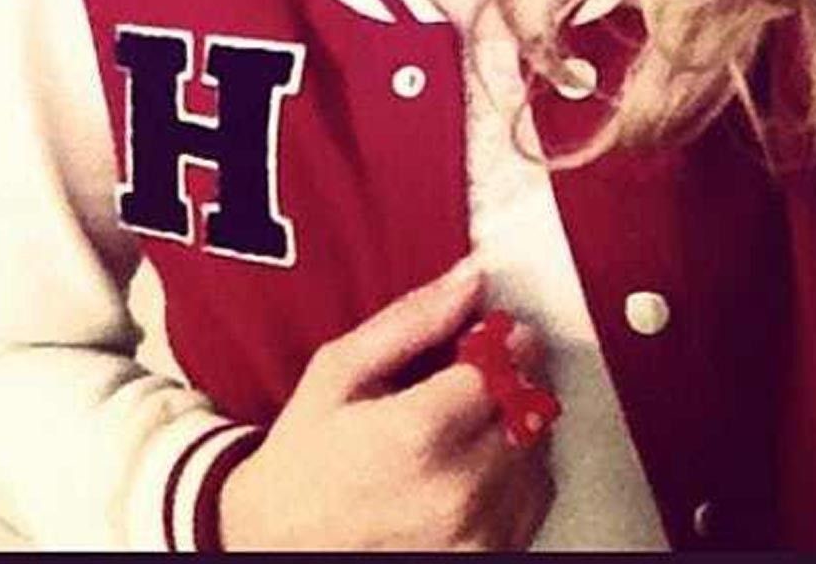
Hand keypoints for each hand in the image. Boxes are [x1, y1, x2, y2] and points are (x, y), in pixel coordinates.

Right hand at [218, 258, 556, 549]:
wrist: (277, 546)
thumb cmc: (305, 459)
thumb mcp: (340, 370)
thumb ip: (412, 320)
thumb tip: (470, 279)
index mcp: (419, 433)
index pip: (505, 364)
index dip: (498, 341)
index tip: (483, 335)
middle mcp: (458, 490)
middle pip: (527, 406)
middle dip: (508, 378)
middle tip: (469, 375)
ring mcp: (477, 535)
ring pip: (537, 449)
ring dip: (514, 423)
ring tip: (461, 423)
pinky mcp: (488, 559)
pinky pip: (535, 497)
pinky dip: (516, 470)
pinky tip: (471, 461)